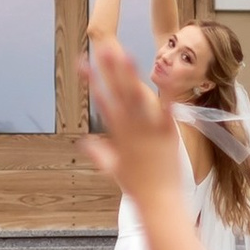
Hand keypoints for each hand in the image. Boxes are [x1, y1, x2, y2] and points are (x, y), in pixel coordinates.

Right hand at [87, 35, 188, 204]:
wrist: (158, 202)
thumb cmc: (136, 187)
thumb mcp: (113, 169)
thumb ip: (98, 153)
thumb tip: (84, 143)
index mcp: (117, 135)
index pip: (102, 100)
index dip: (91, 80)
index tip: (82, 62)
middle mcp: (130, 130)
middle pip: (117, 93)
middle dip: (108, 69)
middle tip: (102, 47)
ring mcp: (148, 132)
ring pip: (136, 98)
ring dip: (130, 75)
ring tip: (125, 53)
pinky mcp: (167, 136)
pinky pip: (166, 111)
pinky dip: (165, 95)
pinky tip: (164, 78)